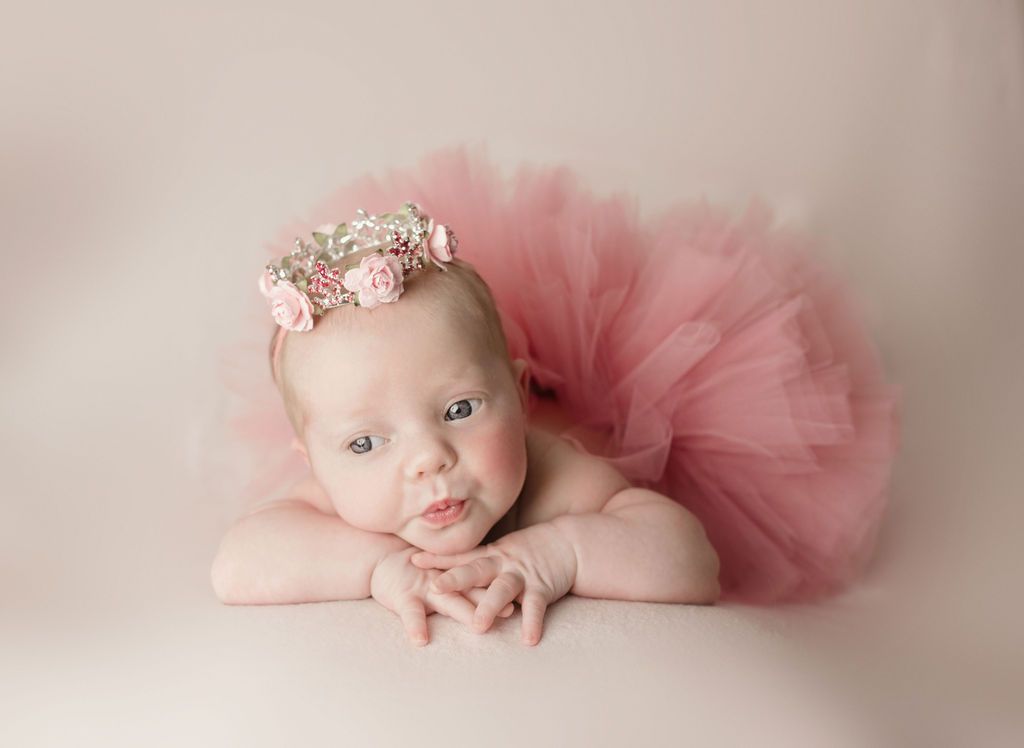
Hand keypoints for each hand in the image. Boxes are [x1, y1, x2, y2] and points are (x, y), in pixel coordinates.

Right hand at [370, 547, 512, 646]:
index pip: (486, 582)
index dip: (504, 588)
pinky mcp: (404, 597)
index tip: (524, 595)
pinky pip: (411, 614)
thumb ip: (469, 584)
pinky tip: (420, 640)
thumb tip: (504, 594)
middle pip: (473, 591)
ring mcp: (426, 588)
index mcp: (459, 576)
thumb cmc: (418, 571)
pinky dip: (416, 626)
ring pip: (449, 601)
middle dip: (491, 602)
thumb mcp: (447, 576)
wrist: (380, 559)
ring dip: (464, 612)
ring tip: (478, 627)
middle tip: (511, 612)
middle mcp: (447, 582)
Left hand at [411, 522, 577, 645]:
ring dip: (491, 607)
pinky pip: (536, 606)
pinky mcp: (542, 587)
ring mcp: (522, 575)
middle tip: (435, 588)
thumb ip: (479, 562)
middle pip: (476, 570)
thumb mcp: (500, 552)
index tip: (413, 560)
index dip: (437, 558)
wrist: (567, 543)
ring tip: (479, 627)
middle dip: (455, 579)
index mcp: (490, 556)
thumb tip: (449, 570)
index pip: (460, 557)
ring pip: (503, 589)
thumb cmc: (529, 551)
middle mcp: (502, 563)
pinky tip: (528, 639)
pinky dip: (532, 622)